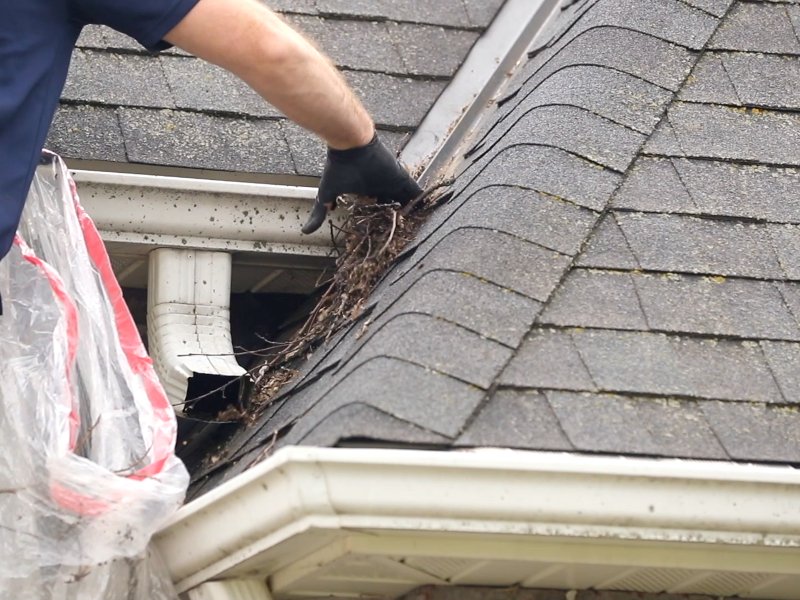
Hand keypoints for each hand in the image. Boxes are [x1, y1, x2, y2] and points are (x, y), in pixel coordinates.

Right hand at [302, 134, 422, 233]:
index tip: (388, 237)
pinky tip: (433, 213)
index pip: (379, 211)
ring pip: (408, 202)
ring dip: (415, 213)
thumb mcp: (327, 194)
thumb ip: (320, 212)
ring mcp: (393, 183)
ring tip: (424, 227)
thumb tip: (305, 231)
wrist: (350, 144)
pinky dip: (424, 202)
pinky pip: (416, 192)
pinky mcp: (402, 178)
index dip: (384, 222)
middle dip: (402, 220)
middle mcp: (383, 189)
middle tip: (409, 235)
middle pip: (396, 207)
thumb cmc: (338, 167)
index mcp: (368, 193)